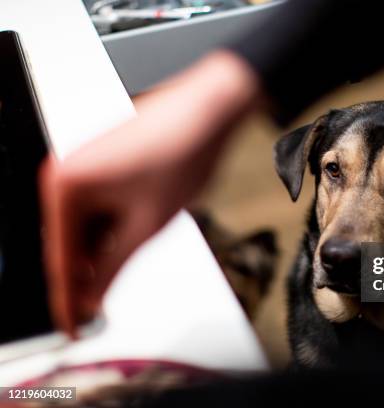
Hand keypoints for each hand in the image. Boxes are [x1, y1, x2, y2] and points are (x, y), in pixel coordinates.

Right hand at [39, 51, 260, 336]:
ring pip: (85, 228)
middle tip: (103, 307)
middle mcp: (65, 173)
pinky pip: (98, 210)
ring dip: (103, 252)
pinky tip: (133, 237)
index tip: (73, 330)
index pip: (59, 260)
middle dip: (87, 275)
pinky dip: (112, 230)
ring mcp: (83, 166)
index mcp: (65, 187)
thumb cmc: (182, 150)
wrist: (210, 109)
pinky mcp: (102, 164)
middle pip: (68, 244)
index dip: (67, 301)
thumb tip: (92, 299)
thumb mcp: (147, 224)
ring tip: (126, 264)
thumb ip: (113, 267)